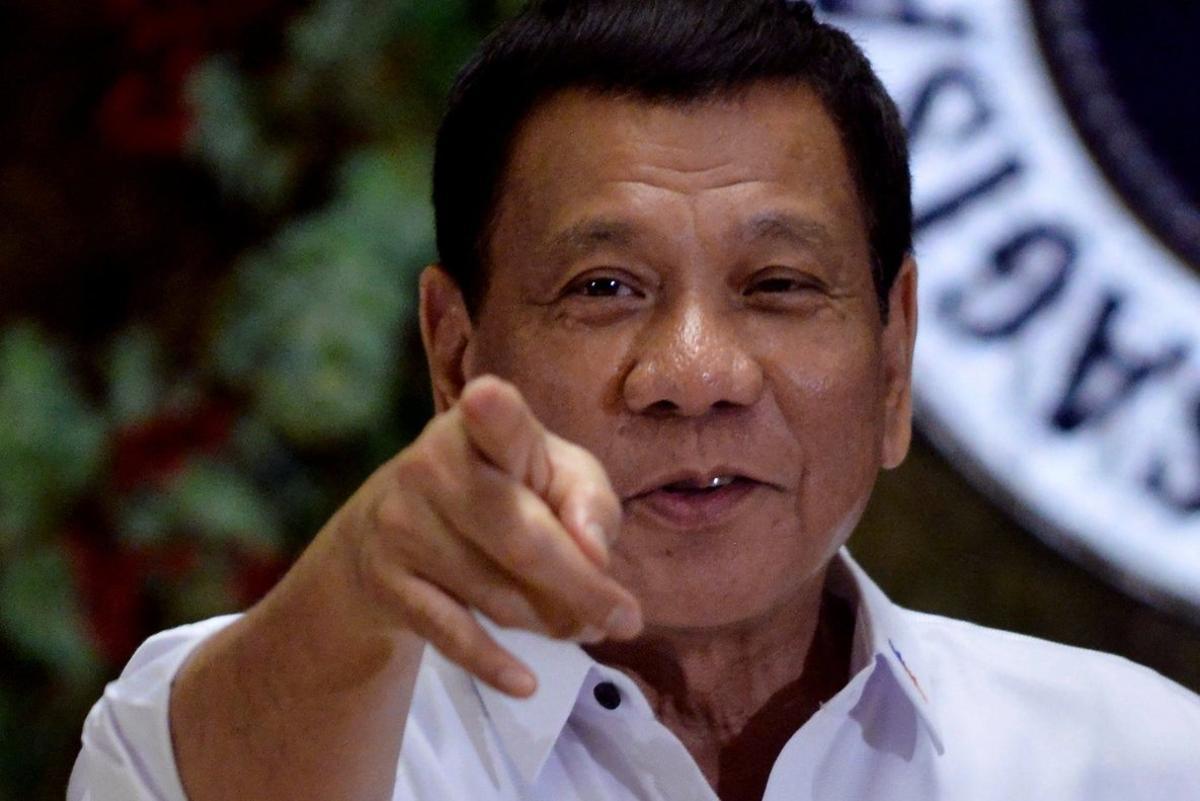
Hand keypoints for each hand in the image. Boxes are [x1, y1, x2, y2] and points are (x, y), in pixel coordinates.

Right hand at [332, 375, 642, 696]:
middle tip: (623, 619)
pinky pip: (451, 633)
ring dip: (551, 622)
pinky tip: (526, 682)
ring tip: (578, 625)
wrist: (389, 529)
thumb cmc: (502, 489)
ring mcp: (401, 525)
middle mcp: (432, 467)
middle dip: (582, 588)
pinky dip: (493, 663)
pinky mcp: (387, 580)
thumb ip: (589, 503)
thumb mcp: (556, 476)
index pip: (494, 419)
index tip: (487, 399)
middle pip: (522, 539)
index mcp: (483, 427)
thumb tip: (594, 555)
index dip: (493, 413)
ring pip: (497, 595)